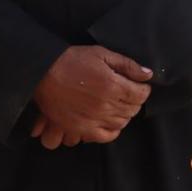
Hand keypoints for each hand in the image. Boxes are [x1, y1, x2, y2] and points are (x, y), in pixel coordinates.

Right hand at [30, 45, 152, 148]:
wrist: (44, 74)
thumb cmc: (72, 61)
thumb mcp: (102, 54)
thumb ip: (127, 65)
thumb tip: (148, 74)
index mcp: (112, 85)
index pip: (141, 94)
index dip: (143, 89)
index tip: (139, 86)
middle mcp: (105, 105)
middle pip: (133, 109)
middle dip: (135, 100)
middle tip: (128, 93)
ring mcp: (93, 119)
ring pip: (122, 123)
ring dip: (125, 114)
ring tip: (118, 104)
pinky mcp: (81, 129)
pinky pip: (106, 136)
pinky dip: (113, 130)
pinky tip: (110, 120)